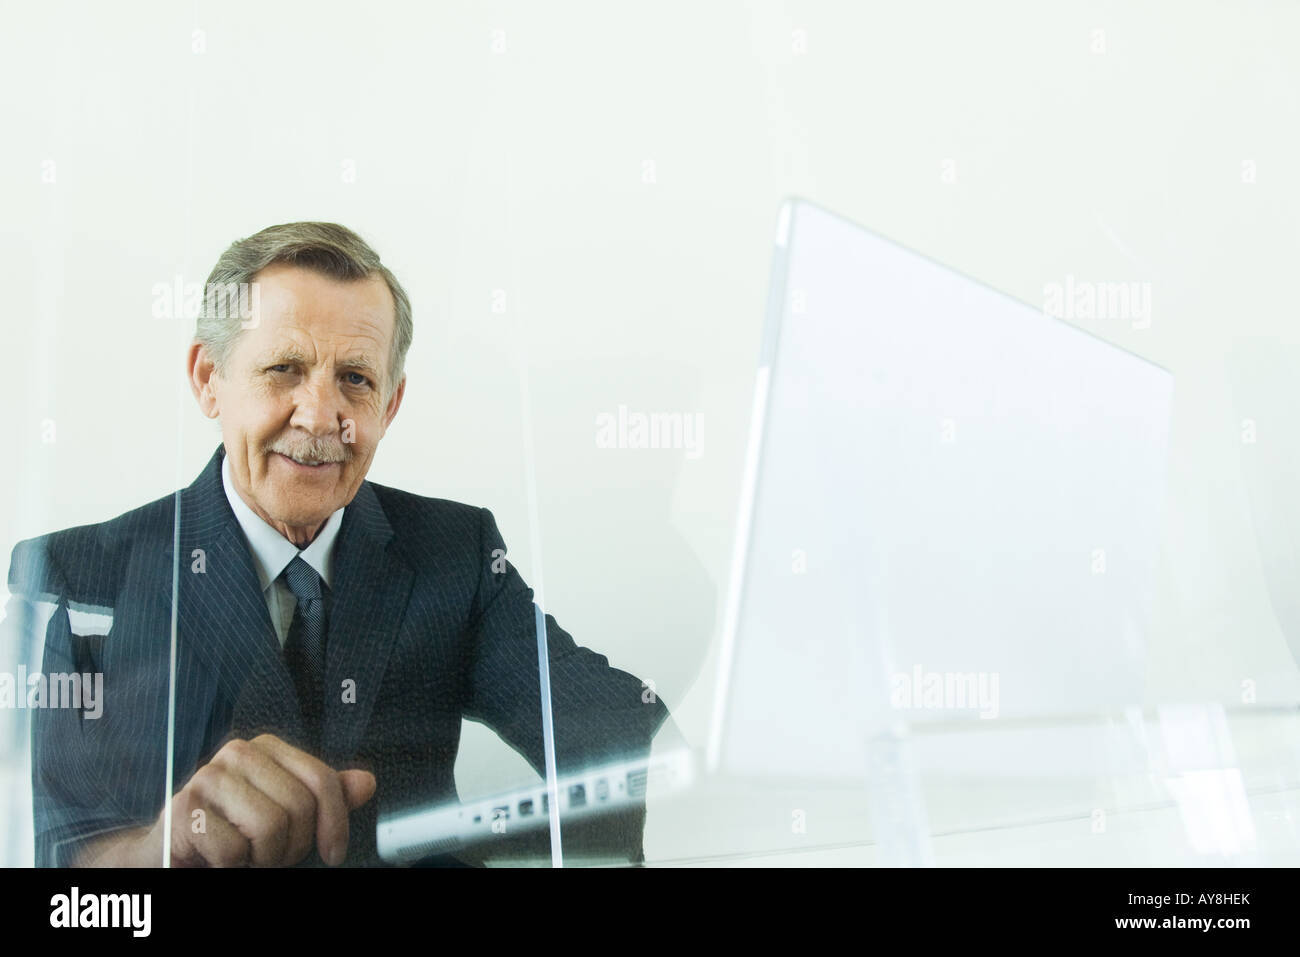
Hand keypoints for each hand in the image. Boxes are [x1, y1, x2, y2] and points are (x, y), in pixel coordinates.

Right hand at [78, 734, 375, 866]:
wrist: (175, 852)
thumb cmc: (235, 831)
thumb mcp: (287, 813)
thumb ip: (324, 797)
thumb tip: (366, 783)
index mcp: (267, 748)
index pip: (321, 779)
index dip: (336, 822)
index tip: (333, 852)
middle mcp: (237, 753)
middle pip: (298, 806)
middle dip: (293, 845)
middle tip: (272, 855)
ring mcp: (207, 778)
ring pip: (269, 827)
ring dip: (263, 858)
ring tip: (248, 856)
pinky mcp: (182, 811)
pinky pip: (234, 850)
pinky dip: (233, 866)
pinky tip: (220, 858)